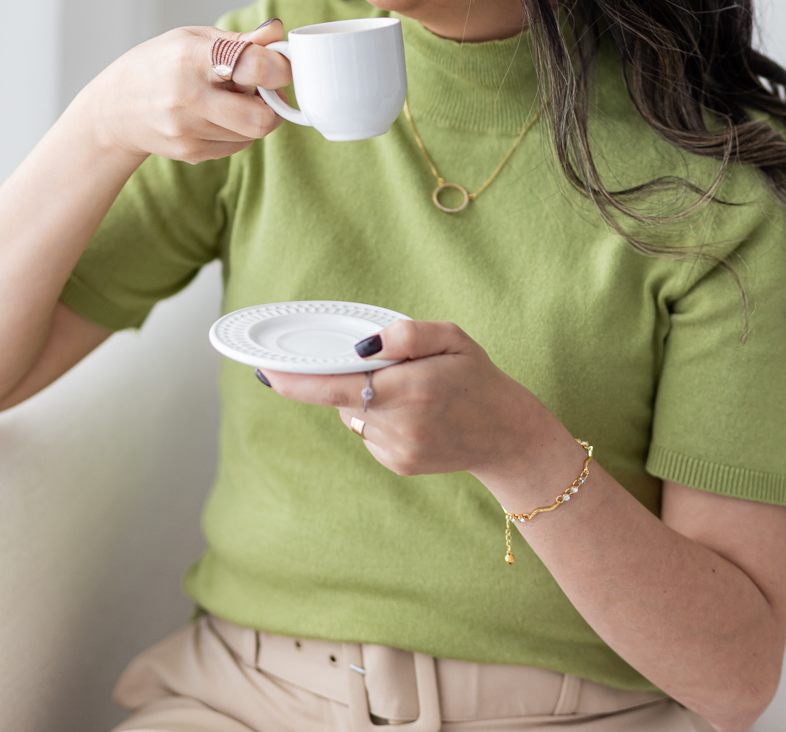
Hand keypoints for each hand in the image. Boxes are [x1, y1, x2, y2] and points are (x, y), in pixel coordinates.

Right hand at [71, 19, 292, 164]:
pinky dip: (238, 131)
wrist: (113, 108)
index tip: (279, 66)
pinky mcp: (189, 152)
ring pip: (253, 133)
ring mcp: (187, 130)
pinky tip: (217, 116)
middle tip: (264, 90)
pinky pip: (237, 146)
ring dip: (255, 116)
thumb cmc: (158, 65)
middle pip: (261, 117)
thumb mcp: (193, 40)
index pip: (254, 66)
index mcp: (191, 58)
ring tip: (231, 99)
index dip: (279, 67)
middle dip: (274, 105)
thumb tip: (277, 33)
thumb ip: (240, 40)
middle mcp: (187, 97)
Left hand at [259, 320, 571, 492]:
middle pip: (342, 397)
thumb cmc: (477, 377)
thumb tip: (362, 344)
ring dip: (364, 397)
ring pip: (353, 414)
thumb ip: (408, 333)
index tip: (265, 371)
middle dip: (345, 376)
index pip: (336, 385)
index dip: (296, 381)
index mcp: (410, 390)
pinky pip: (368, 432)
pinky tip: (412, 412)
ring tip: (411, 389)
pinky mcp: (397, 465)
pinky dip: (377, 417)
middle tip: (384, 366)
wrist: (507, 436)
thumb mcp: (453, 338)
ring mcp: (396, 450)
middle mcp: (398, 425)